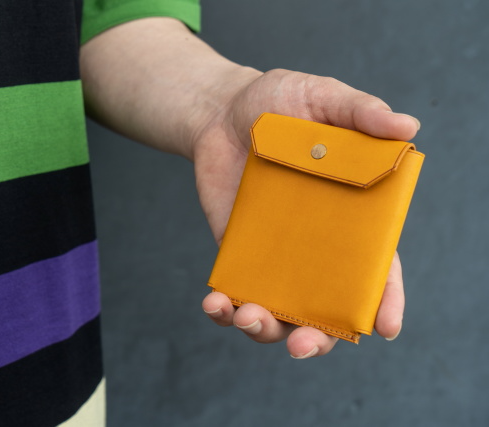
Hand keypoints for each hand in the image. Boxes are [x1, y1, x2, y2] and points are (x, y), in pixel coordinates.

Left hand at [195, 69, 419, 357]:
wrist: (220, 111)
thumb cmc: (278, 102)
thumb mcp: (321, 97)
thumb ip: (361, 112)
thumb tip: (407, 126)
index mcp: (348, 216)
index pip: (374, 267)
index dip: (384, 299)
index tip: (384, 327)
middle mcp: (315, 245)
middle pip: (326, 305)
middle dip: (318, 337)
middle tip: (301, 345)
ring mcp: (275, 253)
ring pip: (279, 310)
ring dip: (266, 329)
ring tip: (247, 315)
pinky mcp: (238, 253)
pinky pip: (235, 293)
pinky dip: (225, 310)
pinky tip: (216, 304)